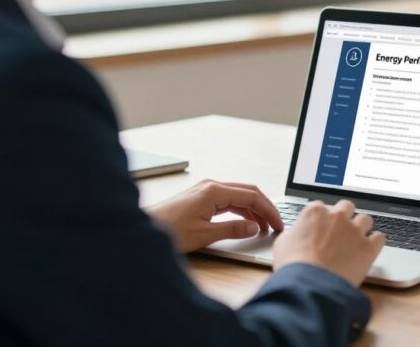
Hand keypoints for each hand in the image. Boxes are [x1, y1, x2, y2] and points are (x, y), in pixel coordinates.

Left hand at [147, 179, 283, 252]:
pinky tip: (246, 222)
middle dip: (265, 208)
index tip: (278, 225)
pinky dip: (241, 210)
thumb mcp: (204, 234)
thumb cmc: (168, 231)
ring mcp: (205, 190)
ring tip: (263, 226)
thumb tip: (254, 228)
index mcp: (214, 191)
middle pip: (248, 192)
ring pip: (239, 196)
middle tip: (276, 225)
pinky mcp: (200, 198)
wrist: (141, 230)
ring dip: (254, 209)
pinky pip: (228, 200)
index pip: (252, 197)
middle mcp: (211, 186)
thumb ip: (233, 229)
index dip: (269, 211)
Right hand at [273, 200, 385, 287]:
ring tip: (355, 242)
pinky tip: (368, 250)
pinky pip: (379, 237)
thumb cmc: (293, 266)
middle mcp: (337, 216)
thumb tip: (297, 233)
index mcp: (315, 212)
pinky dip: (375, 243)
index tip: (322, 228)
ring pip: (365, 219)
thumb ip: (293, 232)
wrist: (309, 285)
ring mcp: (354, 230)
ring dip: (361, 228)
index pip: (322, 207)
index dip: (322, 219)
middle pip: (347, 207)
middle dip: (344, 217)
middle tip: (340, 232)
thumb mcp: (282, 244)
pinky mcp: (368, 246)